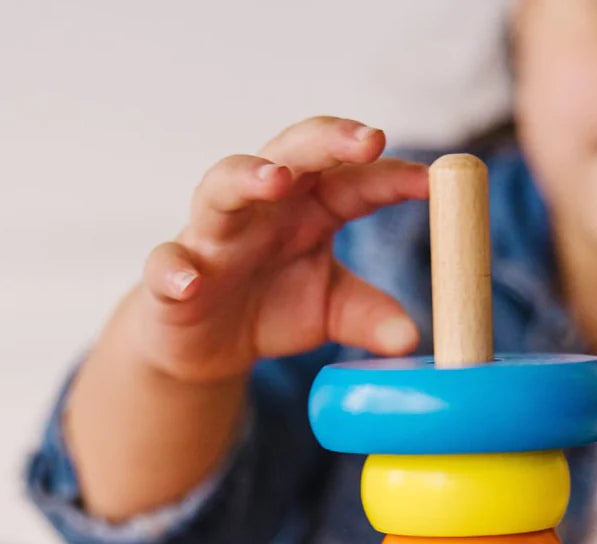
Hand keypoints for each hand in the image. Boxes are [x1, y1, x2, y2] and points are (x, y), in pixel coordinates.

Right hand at [134, 115, 428, 383]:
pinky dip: (176, 269)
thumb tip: (413, 338)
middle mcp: (262, 209)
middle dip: (328, 141)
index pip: (353, 179)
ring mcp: (213, 236)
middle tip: (368, 141)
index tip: (430, 182)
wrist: (208, 348)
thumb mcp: (331, 312)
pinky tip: (192, 281)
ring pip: (223, 186)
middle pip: (292, 153)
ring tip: (277, 180)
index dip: (391, 177)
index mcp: (309, 210)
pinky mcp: (172, 275)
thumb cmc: (273, 309)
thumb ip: (370, 316)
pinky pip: (166, 262)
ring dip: (248, 176)